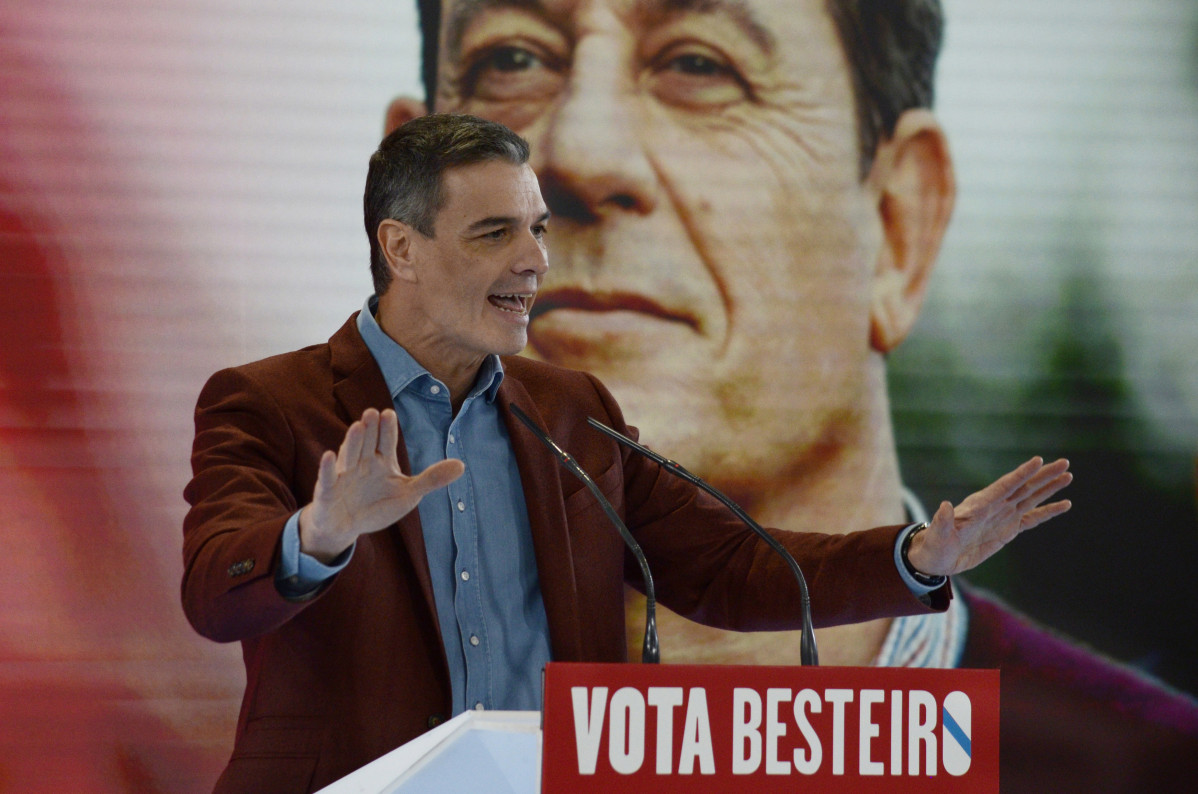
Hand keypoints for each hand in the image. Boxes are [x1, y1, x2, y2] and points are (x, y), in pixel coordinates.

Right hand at [299, 408, 463, 562]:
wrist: (345, 526)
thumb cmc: (376, 505)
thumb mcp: (408, 494)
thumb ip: (431, 479)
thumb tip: (462, 465)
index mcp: (381, 461)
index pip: (386, 442)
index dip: (387, 430)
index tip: (389, 413)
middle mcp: (361, 463)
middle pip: (367, 444)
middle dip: (370, 430)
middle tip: (373, 411)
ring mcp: (343, 476)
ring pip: (348, 457)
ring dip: (352, 442)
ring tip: (357, 426)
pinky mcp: (328, 492)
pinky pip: (327, 480)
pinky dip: (327, 469)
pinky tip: (328, 455)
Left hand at [906, 456, 1071, 576]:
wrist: (938, 558)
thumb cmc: (934, 545)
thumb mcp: (937, 535)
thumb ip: (942, 521)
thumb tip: (943, 506)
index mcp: (980, 504)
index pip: (1004, 485)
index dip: (1021, 474)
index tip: (1038, 461)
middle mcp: (994, 506)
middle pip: (1023, 486)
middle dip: (1044, 475)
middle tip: (1065, 462)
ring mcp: (1003, 516)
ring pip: (1031, 498)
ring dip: (1049, 487)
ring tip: (1068, 475)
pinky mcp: (1008, 529)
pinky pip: (1033, 518)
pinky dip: (1049, 511)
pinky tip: (1065, 504)